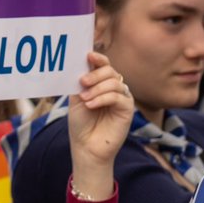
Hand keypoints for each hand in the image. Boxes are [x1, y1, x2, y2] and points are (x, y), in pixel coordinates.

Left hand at [66, 51, 132, 199]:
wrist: (86, 147)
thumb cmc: (80, 123)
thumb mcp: (76, 99)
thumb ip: (79, 83)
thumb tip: (79, 65)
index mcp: (100, 83)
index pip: (103, 65)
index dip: (97, 58)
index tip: (88, 56)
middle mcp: (113, 88)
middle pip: (110, 71)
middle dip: (95, 74)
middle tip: (82, 82)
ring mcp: (122, 98)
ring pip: (114, 82)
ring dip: (97, 88)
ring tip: (85, 99)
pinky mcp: (127, 109)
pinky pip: (118, 96)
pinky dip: (103, 98)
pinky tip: (91, 104)